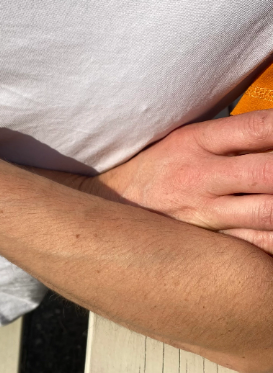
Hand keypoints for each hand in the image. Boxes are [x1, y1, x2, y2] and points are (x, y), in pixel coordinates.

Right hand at [88, 110, 272, 251]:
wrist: (115, 202)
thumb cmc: (157, 166)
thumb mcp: (185, 137)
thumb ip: (231, 135)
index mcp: (196, 141)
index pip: (258, 127)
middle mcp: (201, 175)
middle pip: (269, 172)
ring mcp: (205, 211)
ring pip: (269, 213)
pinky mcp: (208, 239)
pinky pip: (257, 245)